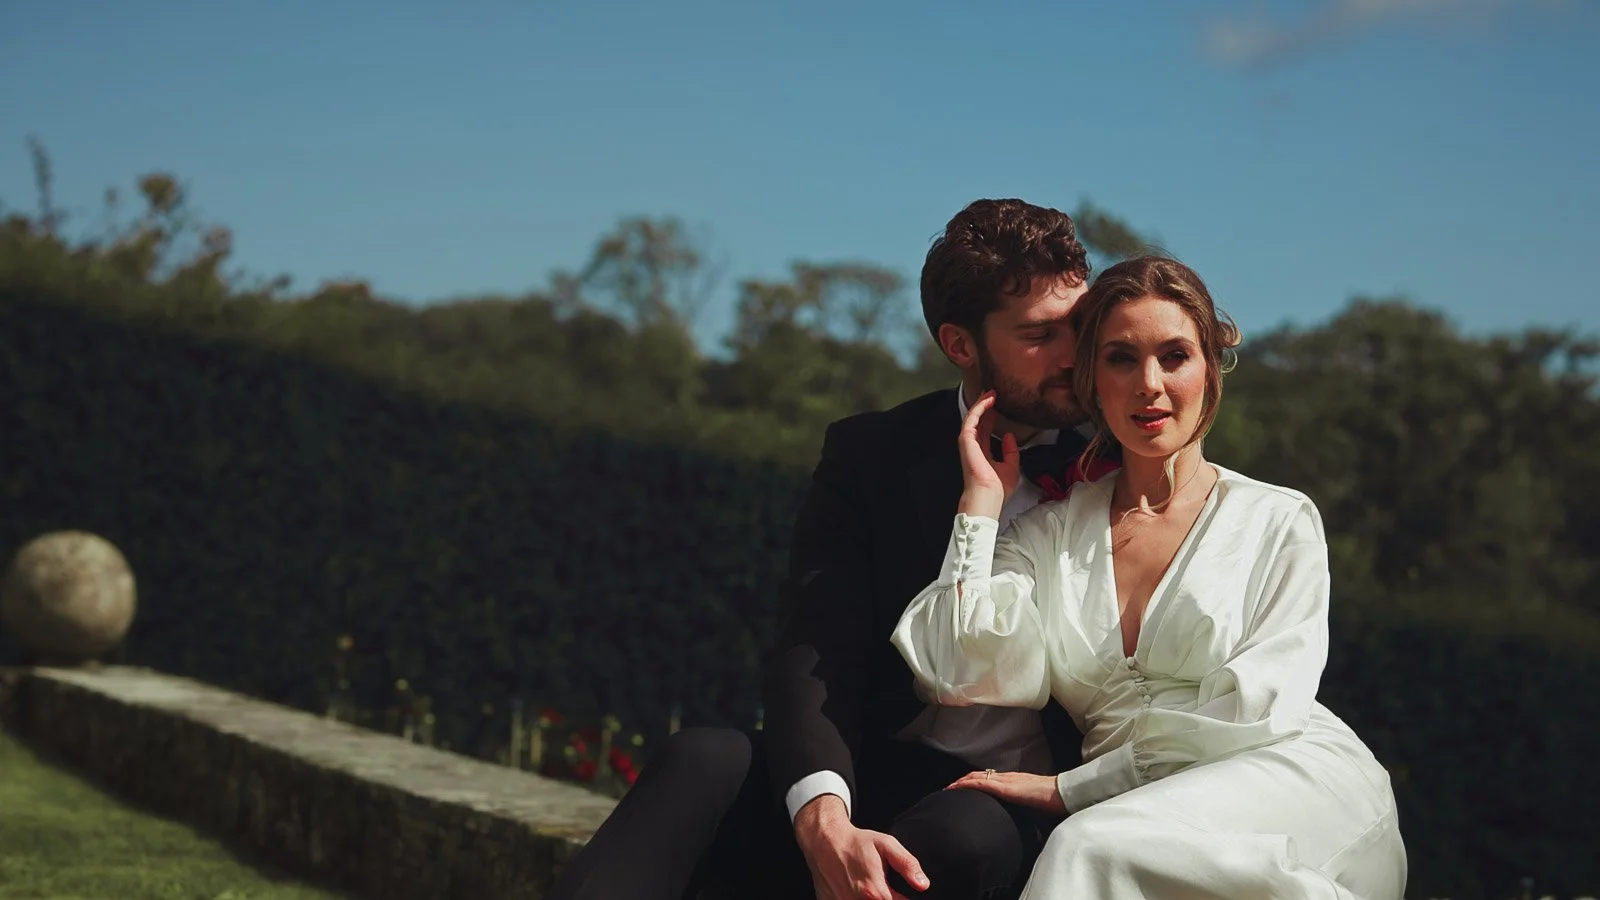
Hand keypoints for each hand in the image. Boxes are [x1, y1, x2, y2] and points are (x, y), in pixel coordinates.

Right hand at [794, 796, 929, 898]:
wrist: (824, 841)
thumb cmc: (856, 843)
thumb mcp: (886, 845)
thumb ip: (907, 865)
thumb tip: (923, 885)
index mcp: (876, 892)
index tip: (899, 894)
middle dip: (888, 898)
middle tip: (885, 890)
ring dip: (870, 899)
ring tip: (869, 889)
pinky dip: (853, 899)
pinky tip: (854, 891)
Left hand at [946, 769, 1066, 814]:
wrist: (1063, 794)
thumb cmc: (1054, 802)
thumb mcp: (1035, 806)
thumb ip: (1026, 812)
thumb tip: (1023, 828)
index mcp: (1015, 782)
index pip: (990, 778)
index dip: (974, 782)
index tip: (962, 789)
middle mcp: (1008, 777)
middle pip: (979, 775)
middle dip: (963, 781)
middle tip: (949, 789)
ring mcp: (1007, 780)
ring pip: (977, 777)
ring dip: (960, 782)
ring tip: (948, 790)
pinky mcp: (1006, 787)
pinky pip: (981, 783)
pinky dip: (966, 785)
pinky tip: (956, 788)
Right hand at [958, 391, 1017, 518]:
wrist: (988, 496)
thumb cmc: (997, 488)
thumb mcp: (1011, 466)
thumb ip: (1011, 451)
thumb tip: (1009, 435)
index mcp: (982, 454)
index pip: (985, 430)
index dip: (991, 417)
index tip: (998, 406)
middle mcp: (973, 447)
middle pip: (977, 421)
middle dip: (984, 406)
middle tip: (993, 392)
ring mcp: (968, 443)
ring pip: (973, 417)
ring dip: (981, 403)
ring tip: (991, 392)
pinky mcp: (966, 440)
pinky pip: (972, 419)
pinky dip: (979, 408)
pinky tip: (989, 400)